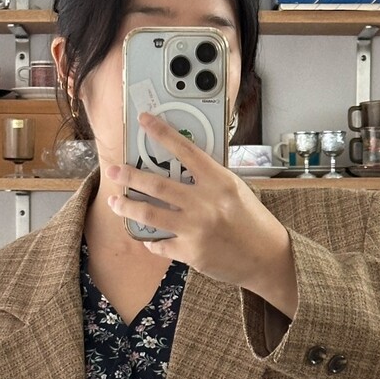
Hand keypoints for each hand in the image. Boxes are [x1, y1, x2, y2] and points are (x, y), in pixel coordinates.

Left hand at [105, 112, 296, 310]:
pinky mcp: (190, 252)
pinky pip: (160, 244)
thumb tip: (179, 169)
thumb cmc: (252, 221)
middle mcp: (205, 203)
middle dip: (129, 175)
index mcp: (219, 181)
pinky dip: (151, 241)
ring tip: (115, 202)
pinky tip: (147, 237)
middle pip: (156, 184)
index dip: (161, 133)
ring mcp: (195, 229)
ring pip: (149, 214)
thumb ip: (209, 180)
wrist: (266, 257)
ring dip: (127, 207)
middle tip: (113, 170)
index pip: (185, 150)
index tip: (144, 121)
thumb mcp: (235, 190)